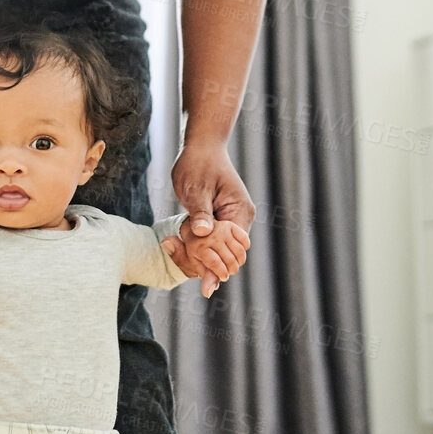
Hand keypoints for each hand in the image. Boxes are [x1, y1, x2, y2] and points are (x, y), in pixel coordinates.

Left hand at [165, 142, 255, 296]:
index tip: (209, 285)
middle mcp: (240, 217)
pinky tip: (193, 259)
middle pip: (230, 252)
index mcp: (239, 211)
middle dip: (214, 265)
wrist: (201, 147)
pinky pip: (214, 239)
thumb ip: (200, 212)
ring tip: (196, 276)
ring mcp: (231, 218)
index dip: (220, 266)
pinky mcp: (220, 218)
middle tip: (200, 285)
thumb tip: (203, 233)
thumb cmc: (198, 164)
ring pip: (222, 248)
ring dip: (207, 257)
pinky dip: (204, 248)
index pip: (234, 247)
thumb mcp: (196, 188)